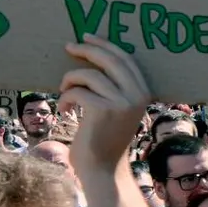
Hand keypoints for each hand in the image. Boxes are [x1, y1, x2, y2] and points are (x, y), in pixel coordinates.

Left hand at [60, 35, 153, 171]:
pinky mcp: (103, 110)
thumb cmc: (104, 139)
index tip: (87, 36)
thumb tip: (93, 56)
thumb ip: (114, 88)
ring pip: (89, 75)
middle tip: (68, 46)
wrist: (102, 170)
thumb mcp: (117, 110)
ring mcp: (121, 102)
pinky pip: (78, 91)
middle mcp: (136, 95)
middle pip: (109, 60)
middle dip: (87, 50)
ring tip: (64, 92)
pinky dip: (66, 98)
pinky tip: (65, 110)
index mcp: (143, 92)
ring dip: (70, 80)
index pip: (125, 58)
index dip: (105, 44)